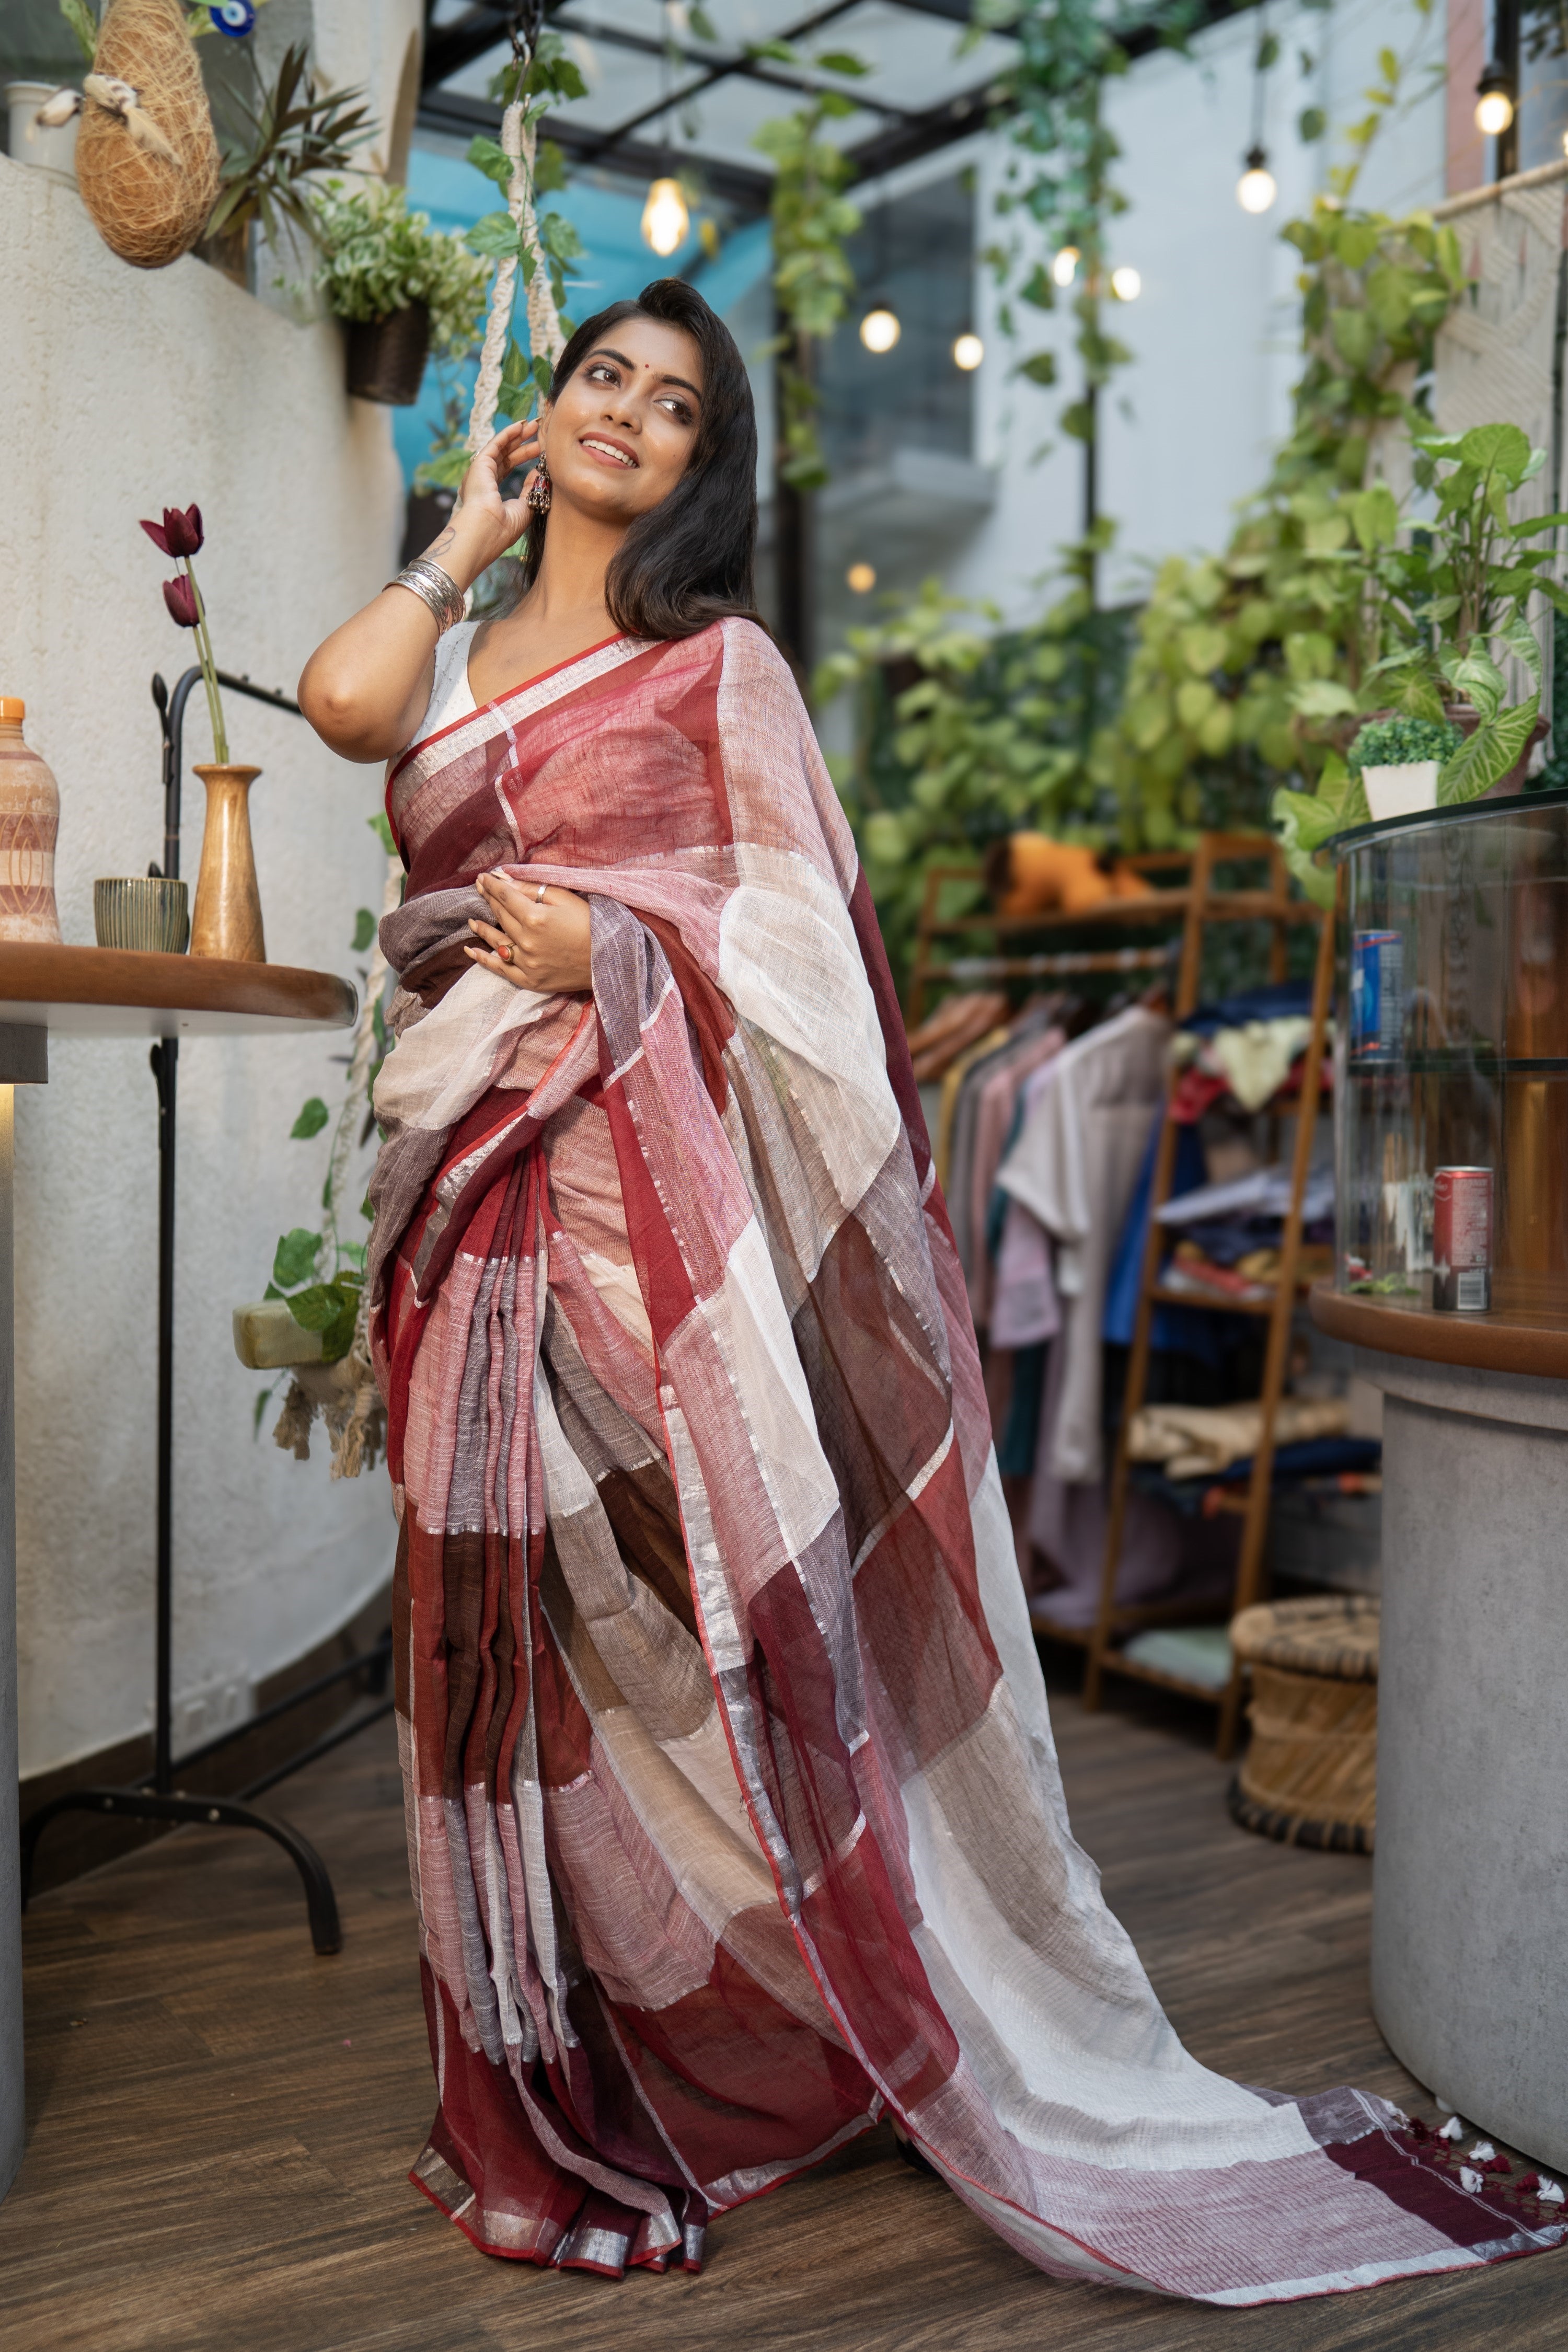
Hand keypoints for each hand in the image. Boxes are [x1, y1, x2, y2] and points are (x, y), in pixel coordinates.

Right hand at [429, 417, 543, 587]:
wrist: (486, 530)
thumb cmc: (504, 527)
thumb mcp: (525, 507)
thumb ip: (532, 489)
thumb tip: (539, 471)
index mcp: (490, 494)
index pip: (508, 469)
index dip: (524, 457)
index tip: (540, 450)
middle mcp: (482, 481)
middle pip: (505, 456)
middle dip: (523, 444)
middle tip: (539, 432)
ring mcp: (480, 472)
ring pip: (501, 448)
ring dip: (517, 435)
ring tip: (535, 425)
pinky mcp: (479, 464)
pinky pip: (495, 444)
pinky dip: (508, 434)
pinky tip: (521, 426)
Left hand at [466, 869, 591, 993]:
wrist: (611, 961)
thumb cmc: (591, 924)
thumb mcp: (565, 899)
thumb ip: (532, 889)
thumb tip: (505, 880)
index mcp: (535, 917)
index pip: (505, 896)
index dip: (492, 885)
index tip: (482, 877)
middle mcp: (526, 941)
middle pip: (500, 915)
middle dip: (488, 900)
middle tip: (479, 889)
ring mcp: (527, 963)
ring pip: (497, 941)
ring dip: (481, 928)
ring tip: (471, 921)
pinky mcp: (530, 980)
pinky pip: (500, 969)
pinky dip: (484, 959)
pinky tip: (471, 951)